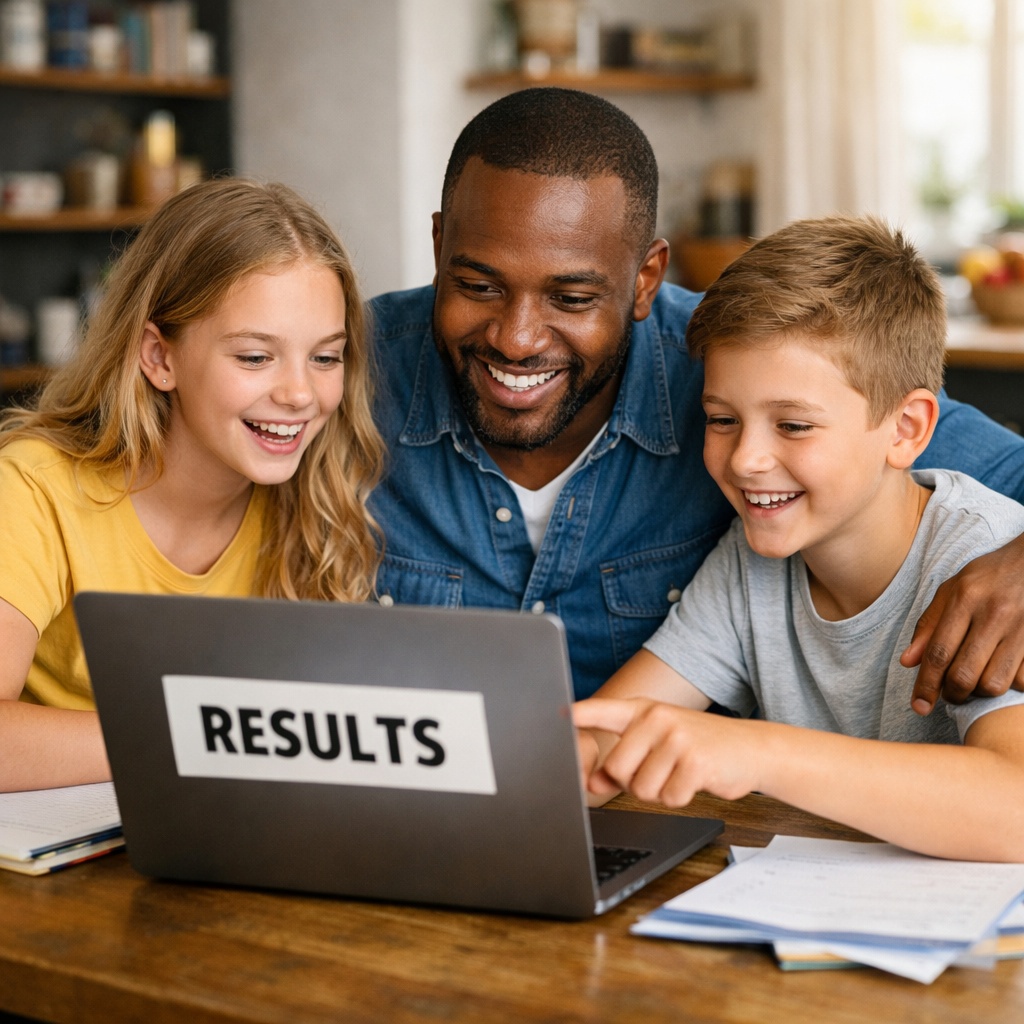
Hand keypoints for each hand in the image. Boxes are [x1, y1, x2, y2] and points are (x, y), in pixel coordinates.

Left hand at [572, 697, 760, 807]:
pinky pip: (669, 797)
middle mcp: (657, 718)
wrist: (751, 748)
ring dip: (659, 792)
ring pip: (642, 788)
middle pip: (617, 769)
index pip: (602, 710)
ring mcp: (677, 737)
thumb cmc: (697, 746)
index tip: (555, 715)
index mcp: (643, 710)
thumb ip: (624, 761)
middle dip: (633, 782)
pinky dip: (680, 798)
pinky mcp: (695, 761)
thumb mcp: (658, 745)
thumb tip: (593, 783)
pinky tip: (695, 781)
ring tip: (678, 773)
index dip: (577, 715)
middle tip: (659, 771)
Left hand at [902, 533, 1023, 714]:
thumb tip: (908, 662)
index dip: (926, 684)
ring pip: (995, 683)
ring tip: (974, 683)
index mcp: (965, 599)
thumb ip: (928, 626)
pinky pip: (1022, 681)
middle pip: (965, 673)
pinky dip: (1009, 685)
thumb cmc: (987, 577)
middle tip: (949, 694)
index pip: (938, 652)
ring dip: (979, 692)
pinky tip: (1001, 673)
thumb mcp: (951, 590)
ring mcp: (1021, 629)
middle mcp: (994, 615)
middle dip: (952, 694)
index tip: (919, 706)